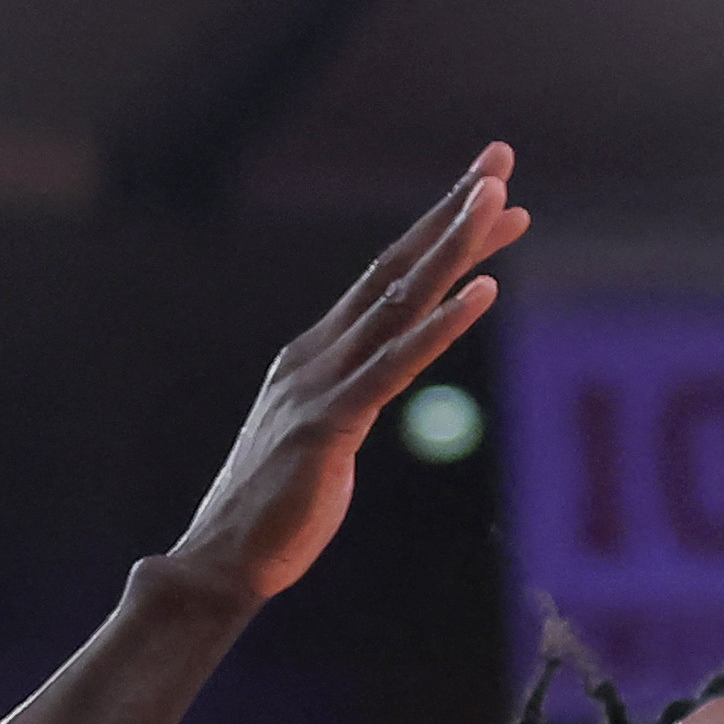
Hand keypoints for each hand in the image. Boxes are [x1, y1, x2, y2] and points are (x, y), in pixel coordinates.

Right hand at [165, 147, 529, 609]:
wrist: (221, 564)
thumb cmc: (273, 514)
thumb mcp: (322, 441)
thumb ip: (350, 402)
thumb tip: (378, 386)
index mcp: (313, 357)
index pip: (387, 281)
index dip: (438, 234)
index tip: (490, 199)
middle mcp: (315, 356)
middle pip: (396, 269)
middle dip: (451, 211)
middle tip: (501, 159)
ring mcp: (320, 387)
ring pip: (399, 302)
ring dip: (451, 247)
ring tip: (498, 200)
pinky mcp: (329, 427)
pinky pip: (394, 367)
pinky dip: (441, 326)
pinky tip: (483, 291)